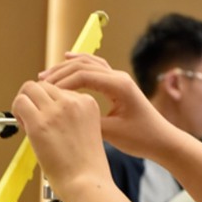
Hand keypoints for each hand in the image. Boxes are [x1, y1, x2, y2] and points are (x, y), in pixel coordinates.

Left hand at [12, 80, 110, 200]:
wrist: (86, 183)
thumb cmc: (86, 166)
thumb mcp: (86, 129)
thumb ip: (70, 115)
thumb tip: (46, 108)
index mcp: (87, 102)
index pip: (59, 89)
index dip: (49, 103)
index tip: (49, 119)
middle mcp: (72, 102)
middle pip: (43, 85)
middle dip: (35, 99)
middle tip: (33, 117)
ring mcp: (56, 111)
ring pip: (29, 88)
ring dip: (25, 102)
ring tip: (28, 122)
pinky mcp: (39, 123)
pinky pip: (19, 103)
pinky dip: (17, 111)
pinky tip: (24, 127)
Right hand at [38, 53, 176, 160]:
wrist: (161, 140)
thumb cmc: (142, 138)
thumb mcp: (112, 133)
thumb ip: (89, 121)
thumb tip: (65, 114)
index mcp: (119, 86)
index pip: (83, 75)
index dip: (61, 82)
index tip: (45, 92)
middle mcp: (119, 77)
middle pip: (83, 65)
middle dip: (59, 72)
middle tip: (40, 82)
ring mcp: (118, 79)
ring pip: (88, 63)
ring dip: (66, 67)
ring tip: (46, 75)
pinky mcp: (117, 84)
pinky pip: (95, 67)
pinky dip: (79, 64)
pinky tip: (67, 61)